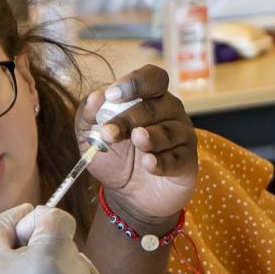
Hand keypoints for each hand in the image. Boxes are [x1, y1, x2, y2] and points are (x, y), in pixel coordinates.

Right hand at [0, 204, 103, 273]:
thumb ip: (9, 220)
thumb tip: (28, 210)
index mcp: (52, 256)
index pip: (57, 218)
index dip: (34, 223)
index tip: (16, 241)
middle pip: (65, 239)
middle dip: (42, 243)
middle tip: (15, 264)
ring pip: (76, 260)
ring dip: (58, 261)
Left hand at [77, 66, 196, 226]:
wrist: (129, 196)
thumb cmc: (114, 158)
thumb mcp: (90, 137)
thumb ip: (87, 115)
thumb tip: (96, 96)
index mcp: (148, 98)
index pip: (151, 77)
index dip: (134, 83)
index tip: (112, 96)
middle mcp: (169, 111)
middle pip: (155, 105)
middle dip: (129, 118)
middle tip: (109, 133)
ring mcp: (182, 135)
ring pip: (169, 130)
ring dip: (150, 137)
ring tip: (136, 143)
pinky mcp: (187, 161)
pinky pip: (178, 158)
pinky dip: (162, 161)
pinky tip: (148, 164)